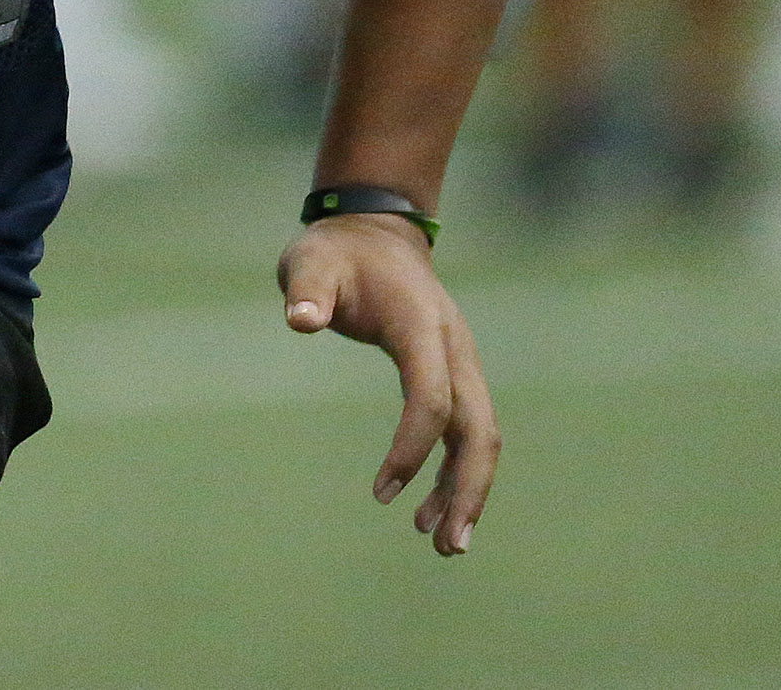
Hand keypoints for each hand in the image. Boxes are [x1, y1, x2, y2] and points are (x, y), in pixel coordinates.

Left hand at [278, 215, 497, 555]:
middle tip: (445, 545)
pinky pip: (466, 431)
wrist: (374, 233)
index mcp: (422, 325)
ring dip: (468, 490)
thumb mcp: (312, 262)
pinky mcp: (454, 375)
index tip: (381, 493)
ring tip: (441, 543)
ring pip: (481, 436)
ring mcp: (460, 362)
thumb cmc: (336, 252)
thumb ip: (307, 290)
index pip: (432, 397)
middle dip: (467, 489)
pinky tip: (430, 508)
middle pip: (478, 428)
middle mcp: (454, 348)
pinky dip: (455, 471)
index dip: (413, 446)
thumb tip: (299, 320)